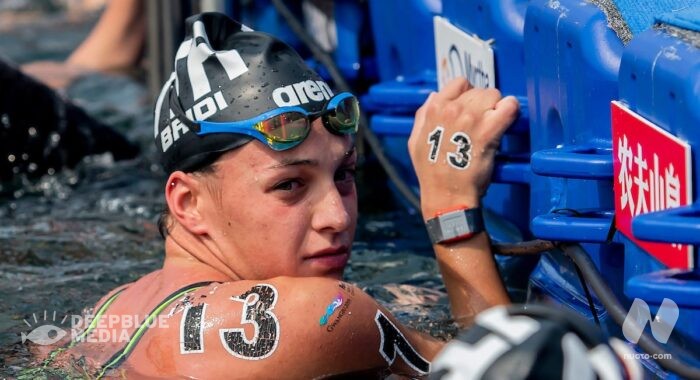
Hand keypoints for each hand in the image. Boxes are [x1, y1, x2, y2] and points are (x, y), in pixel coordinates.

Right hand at [407, 78, 519, 218]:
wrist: (446, 194)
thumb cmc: (431, 172)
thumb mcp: (414, 140)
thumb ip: (423, 115)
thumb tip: (434, 96)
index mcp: (434, 108)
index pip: (458, 83)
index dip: (467, 93)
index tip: (471, 107)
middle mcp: (452, 109)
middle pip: (479, 90)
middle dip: (483, 103)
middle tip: (483, 121)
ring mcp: (471, 118)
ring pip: (494, 95)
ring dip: (496, 107)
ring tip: (492, 124)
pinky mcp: (488, 131)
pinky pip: (509, 107)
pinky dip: (511, 110)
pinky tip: (506, 120)